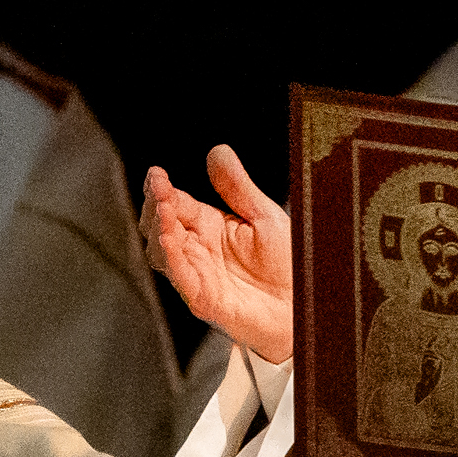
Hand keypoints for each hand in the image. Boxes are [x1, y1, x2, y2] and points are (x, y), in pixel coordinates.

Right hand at [141, 145, 293, 362]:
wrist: (303, 305)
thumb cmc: (286, 265)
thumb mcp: (264, 216)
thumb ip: (237, 187)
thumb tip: (217, 151)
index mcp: (209, 226)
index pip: (175, 203)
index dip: (162, 189)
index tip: (156, 174)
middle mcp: (198, 250)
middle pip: (160, 226)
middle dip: (155, 206)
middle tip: (157, 188)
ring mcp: (198, 274)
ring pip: (163, 252)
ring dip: (159, 229)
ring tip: (163, 208)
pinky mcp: (204, 299)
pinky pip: (181, 278)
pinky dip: (172, 259)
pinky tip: (171, 239)